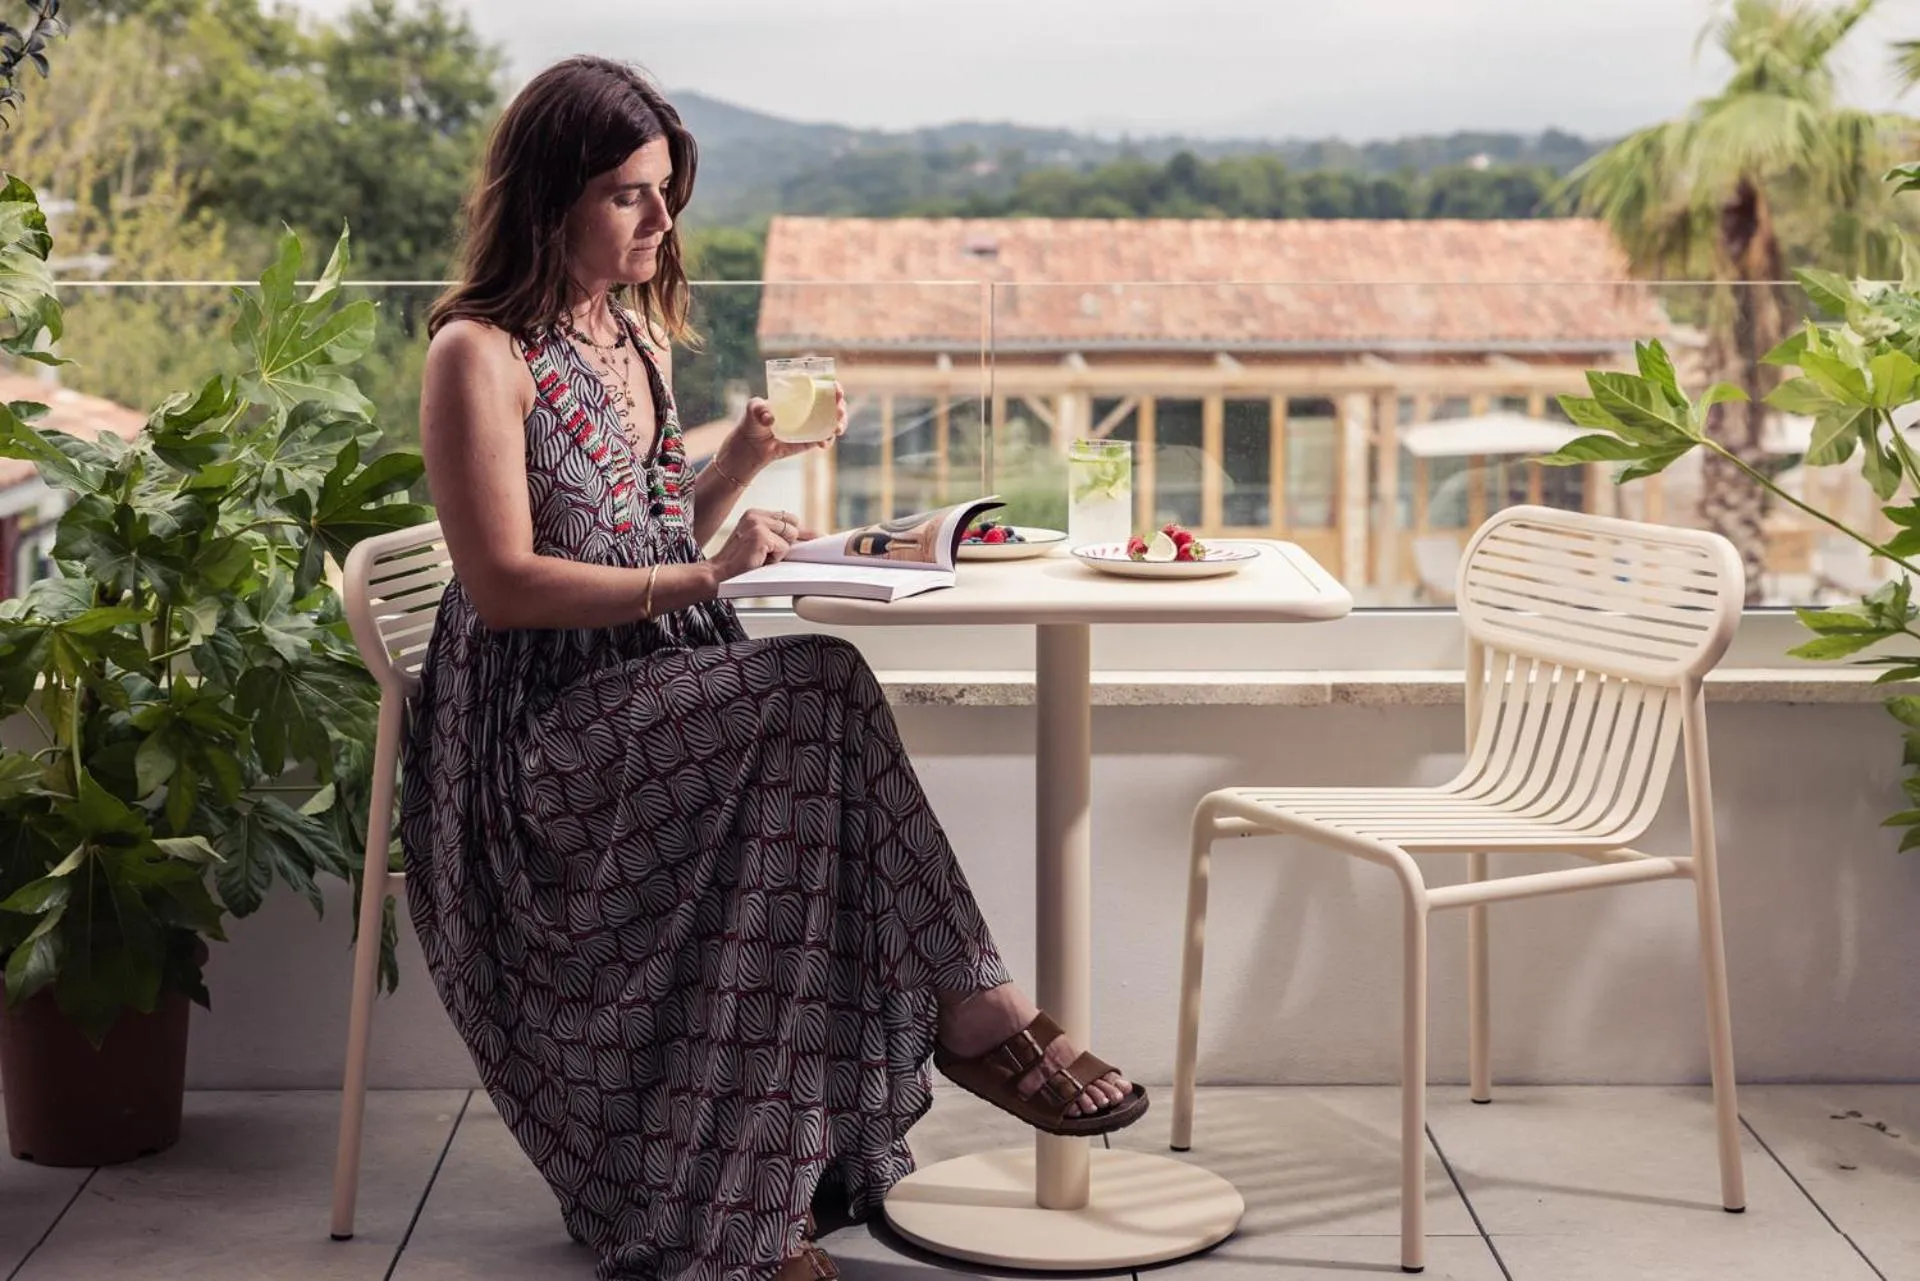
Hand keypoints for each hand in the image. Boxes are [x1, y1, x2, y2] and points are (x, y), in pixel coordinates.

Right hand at [708, 508, 805, 581]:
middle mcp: (755, 515)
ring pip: (790, 537)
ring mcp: (757, 524)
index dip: (799, 531)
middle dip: (788, 541)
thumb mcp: (760, 544)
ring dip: (780, 552)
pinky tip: (758, 560)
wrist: (718, 575)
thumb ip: (779, 536)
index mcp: (755, 514)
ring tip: (761, 557)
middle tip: (770, 554)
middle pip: (793, 525)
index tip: (813, 538)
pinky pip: (784, 548)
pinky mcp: (760, 536)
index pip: (789, 517)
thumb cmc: (739, 564)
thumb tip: (810, 536)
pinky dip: (775, 559)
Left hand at [726, 384, 849, 471]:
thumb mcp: (753, 409)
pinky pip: (825, 439)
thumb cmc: (753, 421)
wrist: (751, 446)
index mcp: (799, 396)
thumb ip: (759, 409)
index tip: (836, 388)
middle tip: (839, 410)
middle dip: (841, 406)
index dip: (832, 387)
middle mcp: (809, 409)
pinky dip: (828, 440)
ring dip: (840, 423)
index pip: (821, 388)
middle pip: (832, 405)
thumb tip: (771, 419)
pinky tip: (823, 444)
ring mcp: (811, 426)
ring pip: (833, 422)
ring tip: (837, 429)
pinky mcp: (810, 441)